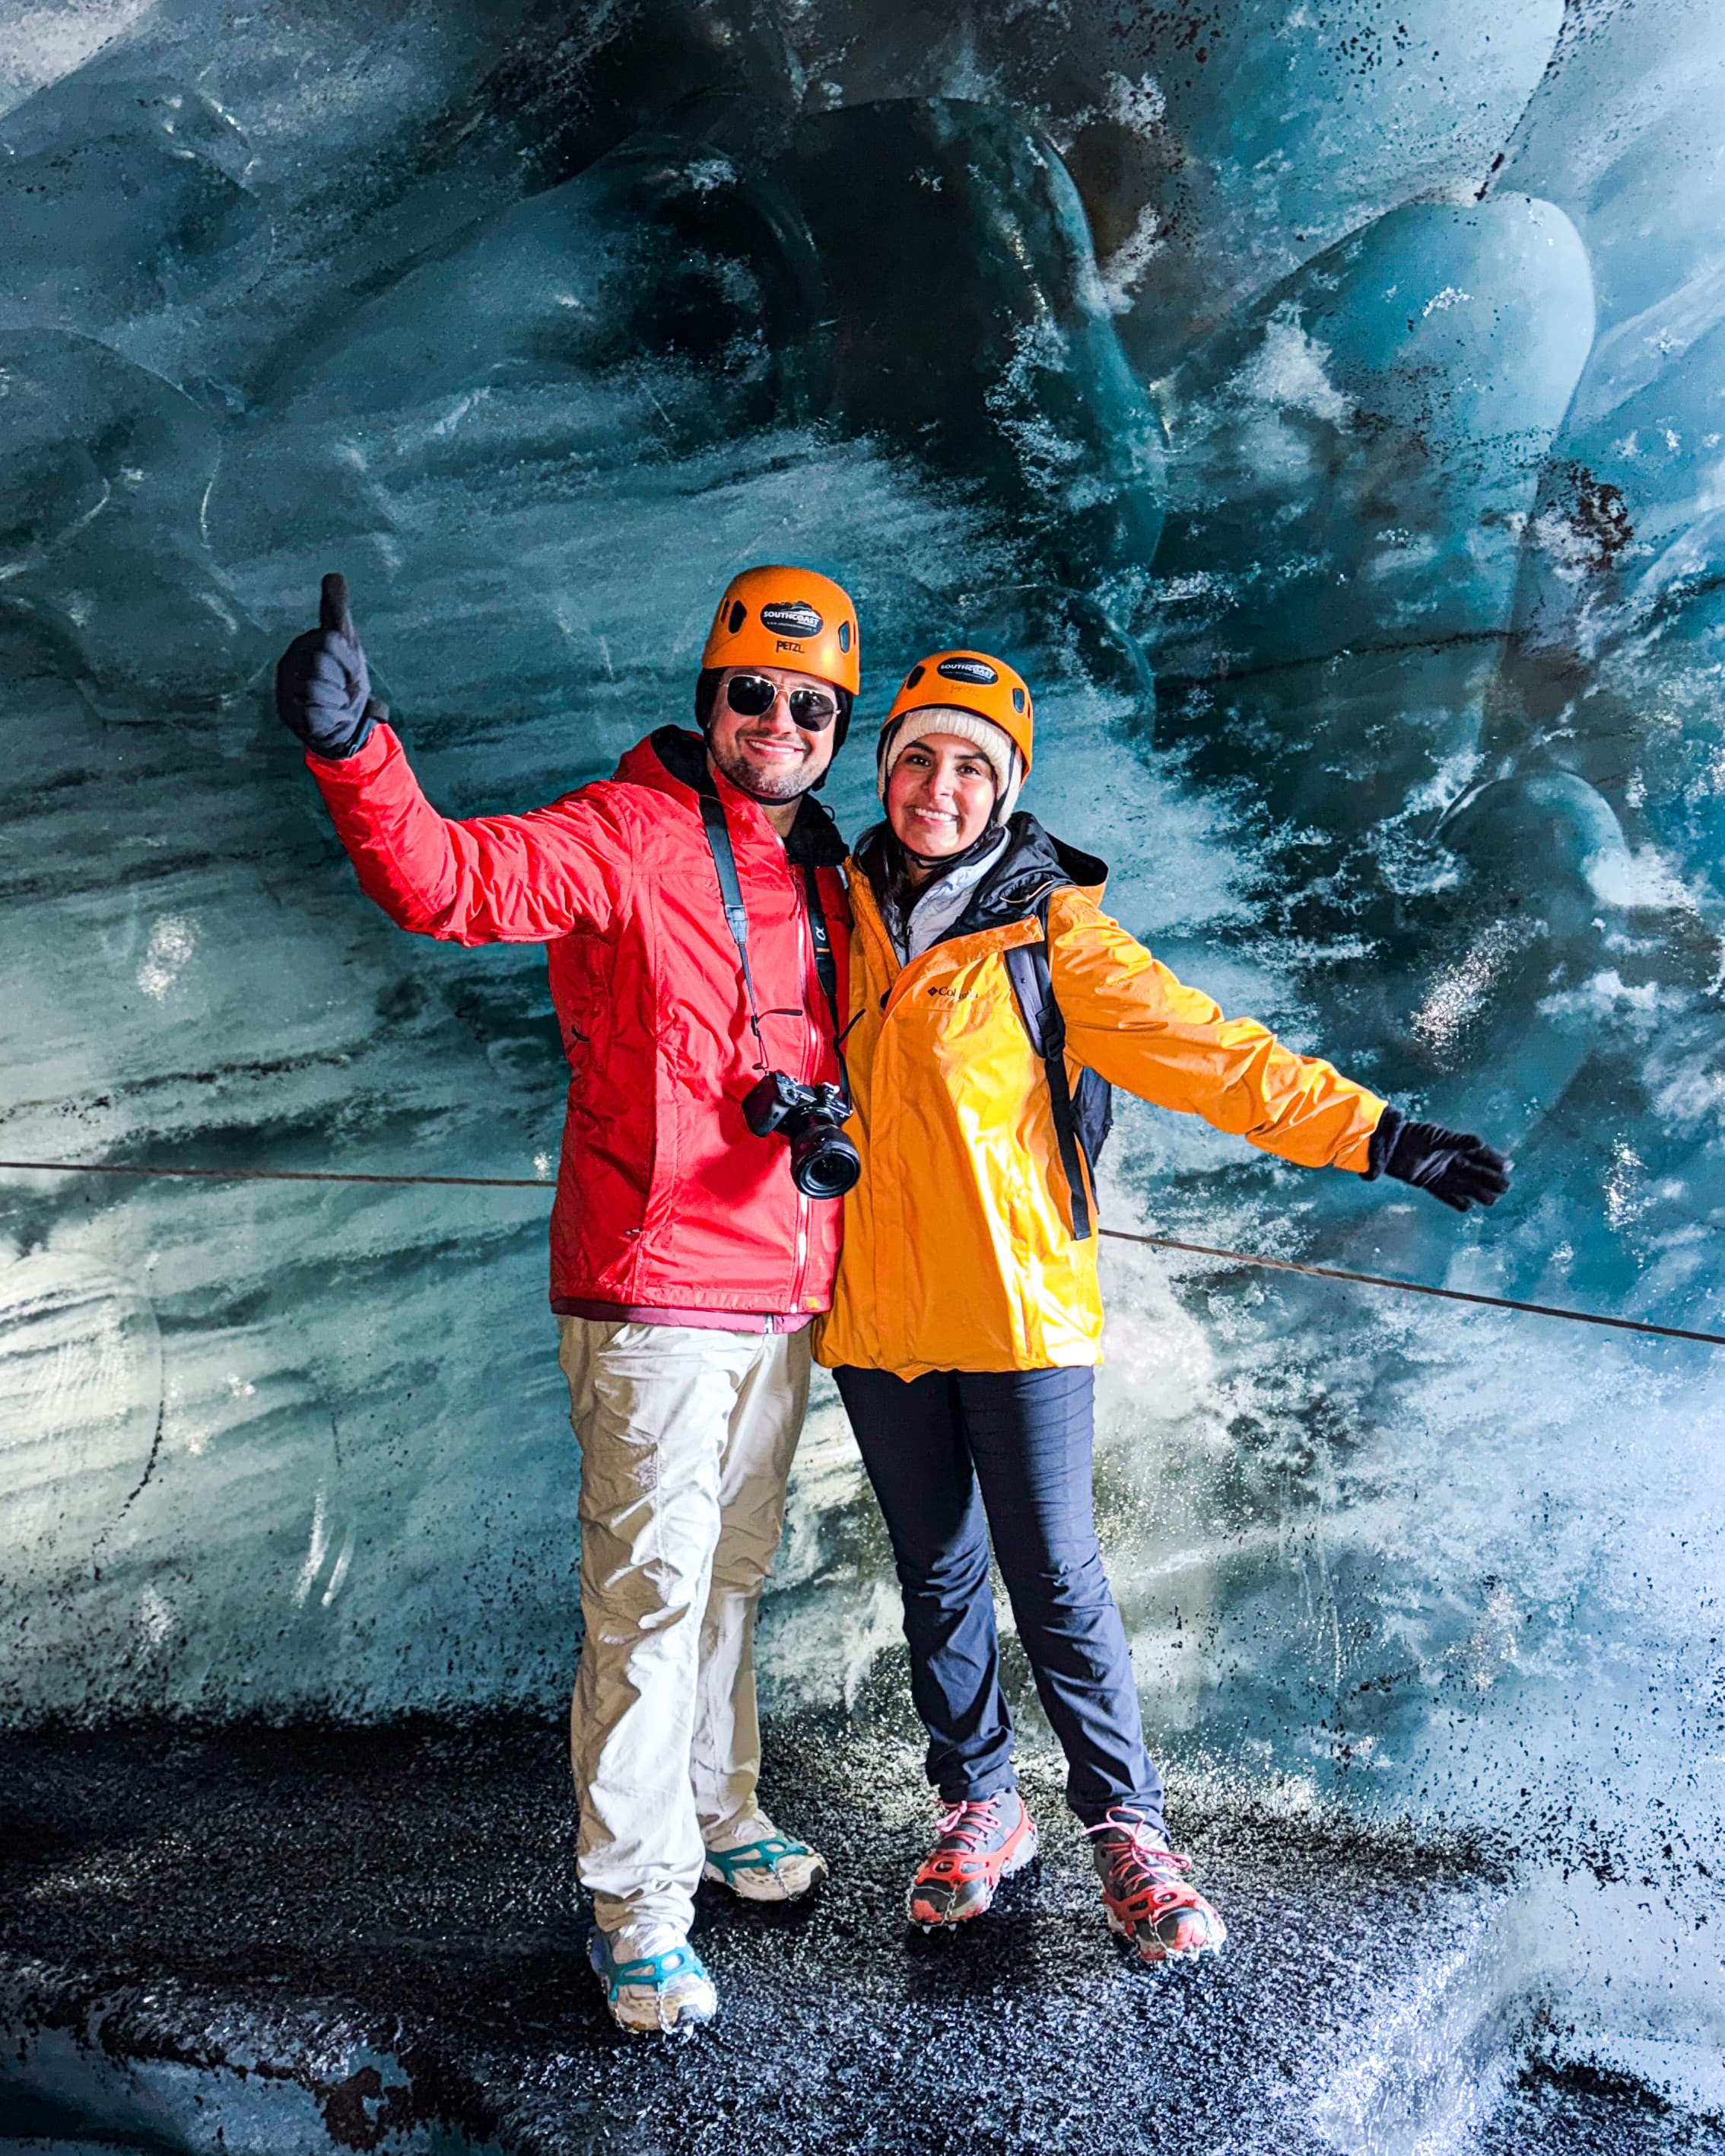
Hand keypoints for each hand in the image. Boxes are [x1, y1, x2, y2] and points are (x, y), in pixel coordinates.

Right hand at [274, 572, 386, 758]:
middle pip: (323, 664)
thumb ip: (338, 612)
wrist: (345, 725)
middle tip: (343, 687)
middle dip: (343, 680)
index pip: (330, 640)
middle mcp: (288, 666)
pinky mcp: (289, 717)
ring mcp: (286, 691)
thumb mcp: (349, 645)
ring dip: (337, 700)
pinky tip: (329, 716)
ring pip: (319, 689)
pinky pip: (317, 713)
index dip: (347, 657)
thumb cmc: (346, 682)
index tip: (350, 668)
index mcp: (302, 645)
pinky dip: (331, 717)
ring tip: (336, 702)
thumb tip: (333, 575)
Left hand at [1372, 1110, 1512, 1213]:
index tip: (1508, 1167)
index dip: (1494, 1160)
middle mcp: (1451, 1161)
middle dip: (1491, 1179)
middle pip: (1476, 1172)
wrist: (1390, 1144)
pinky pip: (1445, 1194)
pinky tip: (1467, 1206)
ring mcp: (1441, 1173)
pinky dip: (1456, 1200)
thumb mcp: (1438, 1136)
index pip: (1480, 1154)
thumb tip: (1480, 1143)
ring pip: (1464, 1185)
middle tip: (1506, 1187)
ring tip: (1492, 1200)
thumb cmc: (1414, 1134)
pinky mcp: (1428, 1182)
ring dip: (1478, 1192)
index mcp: (1456, 1146)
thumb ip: (1458, 1141)